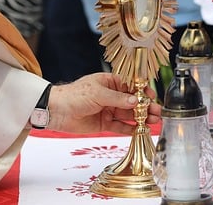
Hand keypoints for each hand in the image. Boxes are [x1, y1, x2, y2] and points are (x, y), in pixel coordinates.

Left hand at [46, 72, 160, 134]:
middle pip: (132, 101)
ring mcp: (109, 110)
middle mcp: (111, 96)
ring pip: (128, 114)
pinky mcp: (105, 123)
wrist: (57, 111)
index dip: (142, 91)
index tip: (152, 96)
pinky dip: (130, 128)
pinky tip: (140, 130)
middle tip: (156, 111)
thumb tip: (136, 100)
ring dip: (141, 118)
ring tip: (153, 121)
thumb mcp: (98, 93)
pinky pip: (120, 126)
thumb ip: (118, 98)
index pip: (131, 86)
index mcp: (110, 82)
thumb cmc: (74, 95)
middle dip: (145, 106)